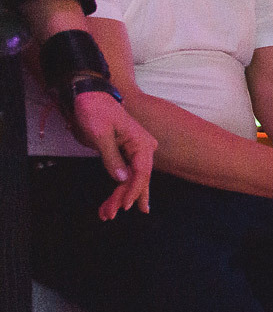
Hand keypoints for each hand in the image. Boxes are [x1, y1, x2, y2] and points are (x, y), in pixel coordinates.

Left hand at [67, 91, 155, 217]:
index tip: (123, 205)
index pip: (141, 173)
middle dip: (124, 198)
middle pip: (138, 179)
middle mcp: (144, 149)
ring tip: (106, 212)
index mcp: (142, 143)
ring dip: (120, 196)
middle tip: (109, 214)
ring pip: (131, 180)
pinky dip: (118, 188)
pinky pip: (126, 174)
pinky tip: (112, 202)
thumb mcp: (100, 133)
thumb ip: (111, 157)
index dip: (133, 191)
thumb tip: (121, 179)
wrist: (90, 97)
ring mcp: (137, 153)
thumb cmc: (96, 111)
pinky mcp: (127, 154)